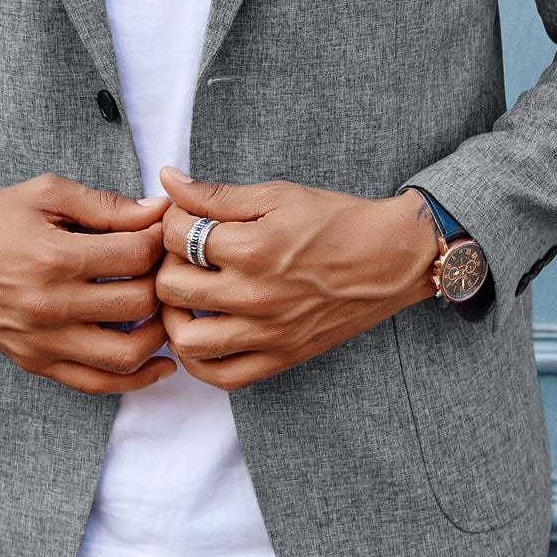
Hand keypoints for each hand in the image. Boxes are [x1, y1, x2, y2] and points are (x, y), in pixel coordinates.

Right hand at [0, 174, 176, 393]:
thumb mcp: (47, 194)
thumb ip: (105, 205)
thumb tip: (158, 212)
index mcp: (55, 256)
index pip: (135, 257)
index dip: (158, 242)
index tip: (159, 235)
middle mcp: (50, 305)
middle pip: (138, 303)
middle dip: (162, 283)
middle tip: (165, 271)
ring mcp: (42, 340)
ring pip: (125, 354)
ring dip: (158, 335)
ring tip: (166, 313)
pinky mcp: (36, 362)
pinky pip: (96, 384)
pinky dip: (135, 380)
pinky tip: (159, 365)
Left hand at [152, 167, 434, 388]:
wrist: (391, 257)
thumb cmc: (336, 220)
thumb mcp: (276, 195)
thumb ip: (217, 194)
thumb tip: (166, 179)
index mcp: (253, 248)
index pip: (176, 238)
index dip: (170, 222)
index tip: (183, 220)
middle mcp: (256, 296)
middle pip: (171, 288)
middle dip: (166, 265)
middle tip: (181, 256)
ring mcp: (268, 333)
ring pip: (187, 340)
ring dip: (174, 316)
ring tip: (186, 297)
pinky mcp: (282, 357)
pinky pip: (223, 376)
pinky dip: (199, 361)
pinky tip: (201, 334)